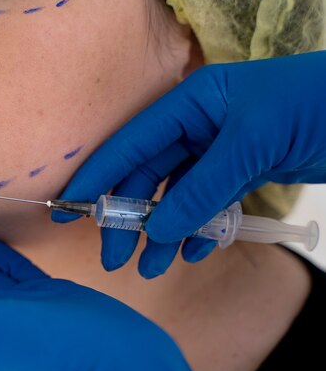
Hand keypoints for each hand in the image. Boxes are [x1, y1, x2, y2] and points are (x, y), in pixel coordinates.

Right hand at [53, 51, 325, 277]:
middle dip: (130, 217)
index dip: (98, 176)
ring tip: (152, 267)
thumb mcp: (253, 144)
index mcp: (191, 104)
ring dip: (163, 232)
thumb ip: (202, 188)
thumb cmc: (315, 106)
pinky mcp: (240, 170)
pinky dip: (199, 228)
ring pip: (176, 195)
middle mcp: (197, 125)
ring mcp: (218, 150)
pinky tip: (195, 250)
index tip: (70, 208)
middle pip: (148, 176)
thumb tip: (157, 229)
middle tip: (114, 257)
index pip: (131, 143)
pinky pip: (207, 203)